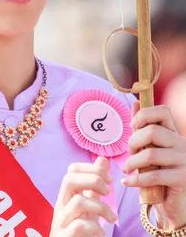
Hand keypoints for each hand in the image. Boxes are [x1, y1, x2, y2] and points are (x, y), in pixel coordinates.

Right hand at [50, 156, 116, 235]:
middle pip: (69, 180)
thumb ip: (94, 185)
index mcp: (67, 196)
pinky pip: (78, 226)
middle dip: (93, 180)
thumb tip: (103, 159)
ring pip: (77, 202)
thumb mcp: (89, 205)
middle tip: (108, 192)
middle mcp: (61, 206)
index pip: (72, 170)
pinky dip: (94, 228)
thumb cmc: (80, 230)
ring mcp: (61, 222)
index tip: (109, 180)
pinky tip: (101, 233)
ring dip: (101, 207)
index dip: (92, 168)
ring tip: (112, 218)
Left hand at [122, 101, 185, 230]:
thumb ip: (143, 128)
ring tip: (127, 169)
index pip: (163, 111)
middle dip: (134, 141)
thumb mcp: (151, 148)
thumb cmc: (160, 173)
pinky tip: (127, 181)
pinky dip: (136, 179)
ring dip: (132, 163)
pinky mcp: (182, 178)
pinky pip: (154, 176)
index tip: (133, 126)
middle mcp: (182, 143)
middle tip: (130, 152)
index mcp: (174, 133)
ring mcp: (184, 160)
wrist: (174, 204)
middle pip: (152, 131)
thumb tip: (135, 103)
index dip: (144, 114)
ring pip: (151, 154)